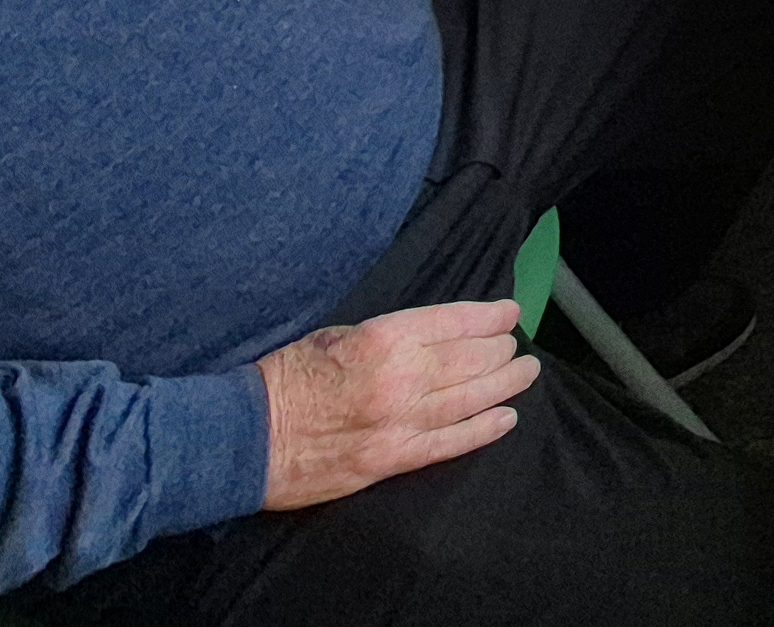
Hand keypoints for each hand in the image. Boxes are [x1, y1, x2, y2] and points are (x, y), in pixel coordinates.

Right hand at [258, 301, 538, 509]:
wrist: (248, 437)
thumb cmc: (287, 377)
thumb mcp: (338, 334)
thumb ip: (388, 335)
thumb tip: (430, 333)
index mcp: (385, 339)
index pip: (455, 321)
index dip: (490, 316)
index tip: (510, 312)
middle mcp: (401, 378)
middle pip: (470, 359)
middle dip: (500, 349)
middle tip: (515, 345)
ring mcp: (400, 422)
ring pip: (469, 399)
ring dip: (504, 384)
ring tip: (525, 373)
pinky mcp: (392, 459)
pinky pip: (450, 444)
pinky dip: (483, 429)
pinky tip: (507, 418)